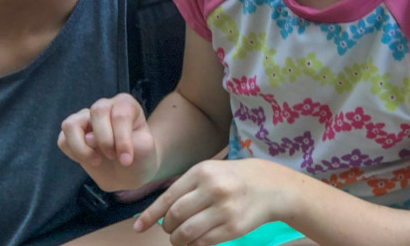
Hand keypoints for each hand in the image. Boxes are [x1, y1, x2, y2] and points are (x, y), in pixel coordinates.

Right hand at [58, 94, 159, 191]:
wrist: (129, 173)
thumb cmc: (140, 158)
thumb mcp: (145, 149)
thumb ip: (126, 140)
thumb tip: (88, 138)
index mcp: (126, 105)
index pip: (120, 114)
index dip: (122, 139)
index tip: (127, 160)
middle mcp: (104, 106)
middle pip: (97, 111)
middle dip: (105, 139)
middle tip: (113, 156)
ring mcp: (85, 119)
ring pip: (71, 124)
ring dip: (82, 147)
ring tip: (96, 160)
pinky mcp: (73, 134)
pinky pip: (62, 140)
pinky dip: (73, 153)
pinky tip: (89, 160)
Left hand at [134, 158, 297, 245]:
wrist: (269, 186)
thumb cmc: (232, 179)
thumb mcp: (209, 172)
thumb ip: (186, 188)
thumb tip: (158, 212)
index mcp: (202, 172)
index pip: (168, 198)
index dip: (150, 215)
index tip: (139, 227)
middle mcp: (212, 189)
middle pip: (175, 216)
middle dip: (167, 228)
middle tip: (169, 230)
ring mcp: (224, 209)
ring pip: (187, 233)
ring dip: (178, 240)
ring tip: (180, 239)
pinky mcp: (233, 227)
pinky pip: (203, 242)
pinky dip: (194, 245)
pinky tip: (195, 241)